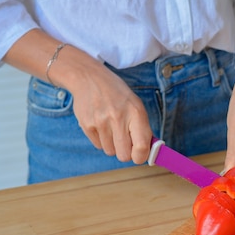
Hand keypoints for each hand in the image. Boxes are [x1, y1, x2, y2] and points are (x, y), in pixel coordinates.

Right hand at [3, 30, 152, 163]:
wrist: (89, 78)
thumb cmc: (118, 95)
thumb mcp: (136, 106)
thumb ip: (143, 129)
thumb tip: (147, 153)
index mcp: (136, 113)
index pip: (142, 148)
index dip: (141, 157)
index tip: (139, 155)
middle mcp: (118, 118)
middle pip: (124, 156)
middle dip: (125, 152)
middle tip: (124, 141)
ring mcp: (101, 122)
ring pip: (110, 152)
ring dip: (112, 144)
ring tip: (111, 127)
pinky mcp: (87, 125)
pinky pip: (98, 145)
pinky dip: (101, 139)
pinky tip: (101, 124)